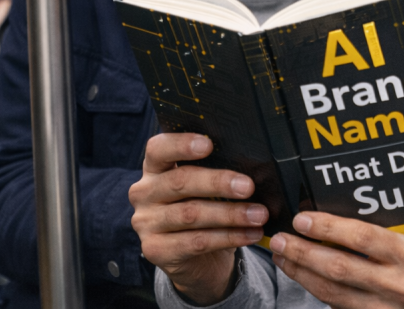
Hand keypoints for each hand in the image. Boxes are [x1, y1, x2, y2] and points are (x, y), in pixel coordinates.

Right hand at [128, 133, 267, 304]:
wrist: (198, 259)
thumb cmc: (206, 209)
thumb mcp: (207, 188)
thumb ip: (218, 171)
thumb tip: (255, 166)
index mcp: (155, 168)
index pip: (158, 149)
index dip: (181, 144)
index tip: (208, 145)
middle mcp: (145, 192)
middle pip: (180, 181)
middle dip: (218, 182)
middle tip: (248, 186)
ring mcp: (146, 223)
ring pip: (191, 214)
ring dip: (230, 214)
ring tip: (259, 215)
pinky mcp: (156, 250)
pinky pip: (196, 242)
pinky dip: (229, 237)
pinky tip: (250, 234)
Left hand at [269, 212, 403, 308]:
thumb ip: (385, 232)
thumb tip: (340, 214)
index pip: (361, 238)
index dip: (327, 228)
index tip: (302, 219)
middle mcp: (397, 284)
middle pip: (338, 267)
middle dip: (303, 252)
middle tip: (280, 238)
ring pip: (331, 292)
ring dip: (301, 273)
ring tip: (283, 256)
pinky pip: (339, 308)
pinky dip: (317, 292)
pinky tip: (304, 277)